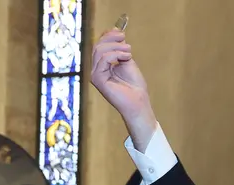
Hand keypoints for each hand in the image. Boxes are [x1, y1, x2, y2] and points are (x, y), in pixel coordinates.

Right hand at [91, 29, 156, 149]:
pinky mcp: (98, 80)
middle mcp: (96, 70)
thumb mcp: (127, 61)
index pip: (100, 45)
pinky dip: (115, 55)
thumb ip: (120, 49)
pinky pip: (102, 60)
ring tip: (129, 51)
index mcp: (103, 65)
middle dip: (112, 39)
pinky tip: (126, 57)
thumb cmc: (134, 86)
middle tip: (125, 40)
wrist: (138, 102)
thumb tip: (116, 32)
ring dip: (116, 47)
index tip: (121, 32)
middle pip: (98, 46)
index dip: (108, 35)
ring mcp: (95, 75)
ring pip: (99, 51)